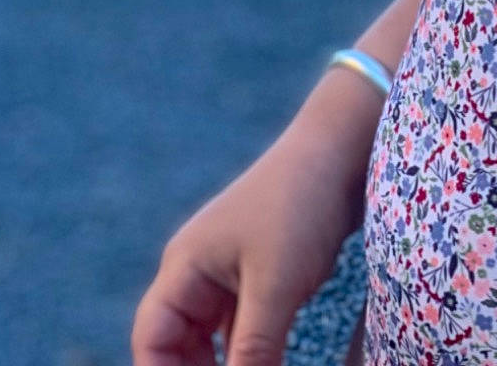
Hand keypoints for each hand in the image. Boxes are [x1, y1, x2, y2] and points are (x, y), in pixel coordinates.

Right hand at [131, 75, 373, 365]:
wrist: (345, 152)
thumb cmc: (301, 205)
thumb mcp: (276, 285)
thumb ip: (252, 351)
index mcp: (185, 265)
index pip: (152, 338)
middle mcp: (197, 270)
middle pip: (176, 344)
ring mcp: (228, 272)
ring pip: (210, 340)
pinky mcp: (259, 275)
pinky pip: (241, 328)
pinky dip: (249, 354)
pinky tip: (269, 364)